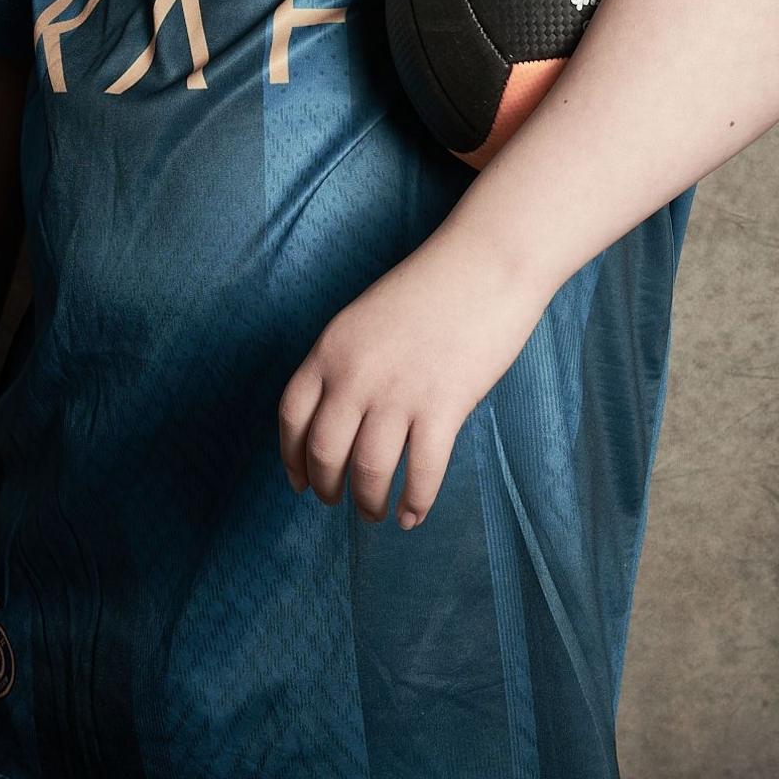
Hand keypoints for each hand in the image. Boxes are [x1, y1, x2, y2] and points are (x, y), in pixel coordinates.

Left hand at [277, 226, 552, 528]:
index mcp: (331, 347)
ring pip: (369, 470)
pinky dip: (415, 502)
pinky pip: (422, 471)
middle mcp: (355, 374)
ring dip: (369, 502)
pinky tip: (413, 515)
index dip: (292, 456)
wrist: (485, 263)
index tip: (299, 480)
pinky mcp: (443, 406)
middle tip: (338, 501)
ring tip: (375, 514)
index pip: (292, 415)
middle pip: (325, 451)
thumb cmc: (433, 287)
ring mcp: (399, 392)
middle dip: (328, 487)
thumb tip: (344, 418)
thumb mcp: (368, 318)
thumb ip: (349, 362)